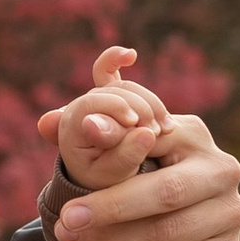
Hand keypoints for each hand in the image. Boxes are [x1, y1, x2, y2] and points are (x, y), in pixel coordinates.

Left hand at [42, 45, 170, 191]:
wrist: (105, 185)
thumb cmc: (107, 184)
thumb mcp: (113, 177)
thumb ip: (125, 155)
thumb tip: (145, 133)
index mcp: (72, 126)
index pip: (93, 102)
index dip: (115, 107)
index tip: (134, 122)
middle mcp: (79, 108)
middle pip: (113, 92)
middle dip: (138, 107)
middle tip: (158, 132)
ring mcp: (94, 102)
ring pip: (126, 87)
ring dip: (150, 103)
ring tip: (166, 128)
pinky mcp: (109, 98)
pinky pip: (107, 71)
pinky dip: (116, 61)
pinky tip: (130, 55)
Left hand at [42, 105, 239, 240]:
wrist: (176, 208)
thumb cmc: (138, 166)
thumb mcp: (119, 142)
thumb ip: (89, 131)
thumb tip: (46, 122)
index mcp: (194, 134)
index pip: (152, 149)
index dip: (108, 170)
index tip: (69, 197)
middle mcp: (223, 170)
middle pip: (166, 194)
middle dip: (110, 212)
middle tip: (67, 225)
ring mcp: (230, 213)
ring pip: (169, 235)